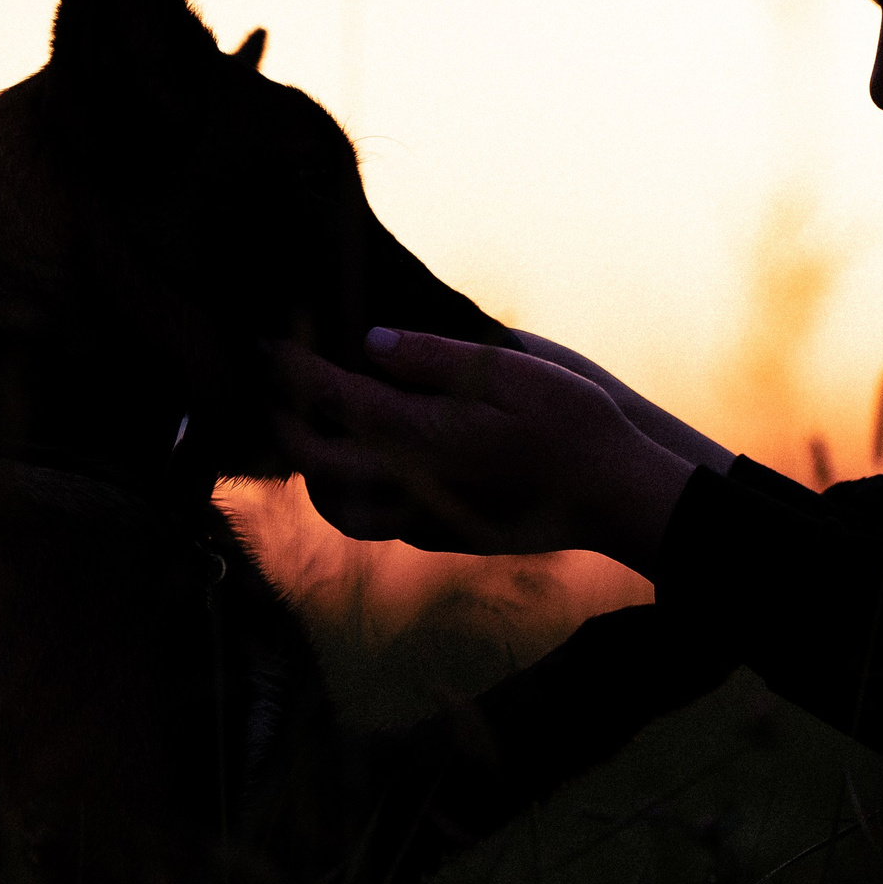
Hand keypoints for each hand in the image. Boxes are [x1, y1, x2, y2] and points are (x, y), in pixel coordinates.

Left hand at [267, 328, 699, 571]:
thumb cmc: (572, 425)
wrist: (616, 498)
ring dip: (312, 469)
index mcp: (418, 436)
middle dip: (283, 422)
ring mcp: (423, 522)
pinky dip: (350, 495)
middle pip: (312, 462)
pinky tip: (369, 467)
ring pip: (336, 508)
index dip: (291, 369)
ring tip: (316, 431)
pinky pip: (373, 524)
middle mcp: (408, 486)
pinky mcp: (442, 539)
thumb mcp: (510, 371)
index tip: (266, 345)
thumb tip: (372, 344)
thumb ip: (436, 358)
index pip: (330, 399)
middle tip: (277, 387)